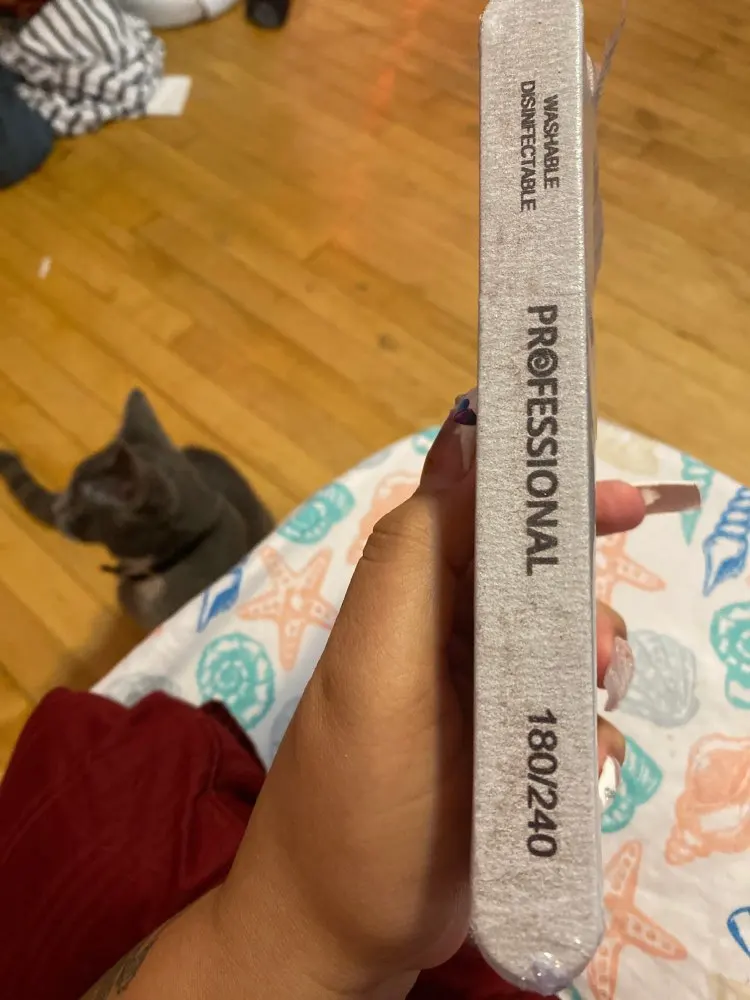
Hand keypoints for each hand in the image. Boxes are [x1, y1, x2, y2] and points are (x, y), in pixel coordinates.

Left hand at [218, 407, 645, 998]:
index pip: (475, 513)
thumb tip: (459, 443)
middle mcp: (442, 635)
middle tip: (608, 634)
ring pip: (563, 644)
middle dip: (582, 592)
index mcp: (406, 601)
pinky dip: (590, 730)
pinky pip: (570, 716)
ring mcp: (477, 696)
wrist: (340, 936)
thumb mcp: (376, 675)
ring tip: (592, 704)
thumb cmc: (355, 803)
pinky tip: (582, 767)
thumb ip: (413, 562)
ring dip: (594, 663)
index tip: (611, 502)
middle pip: (533, 577)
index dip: (540, 495)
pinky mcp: (506, 752)